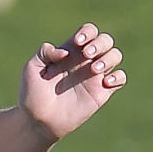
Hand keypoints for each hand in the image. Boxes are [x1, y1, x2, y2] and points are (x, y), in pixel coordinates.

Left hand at [18, 23, 126, 139]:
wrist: (38, 120)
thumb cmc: (32, 94)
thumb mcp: (31, 69)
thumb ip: (44, 53)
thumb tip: (66, 52)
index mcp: (70, 52)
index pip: (88, 32)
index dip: (88, 32)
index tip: (77, 42)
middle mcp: (84, 61)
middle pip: (105, 40)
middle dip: (100, 43)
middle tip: (87, 55)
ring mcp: (94, 76)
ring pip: (115, 56)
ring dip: (108, 58)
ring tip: (94, 69)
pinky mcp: (102, 92)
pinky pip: (120, 78)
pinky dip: (118, 76)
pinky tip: (104, 82)